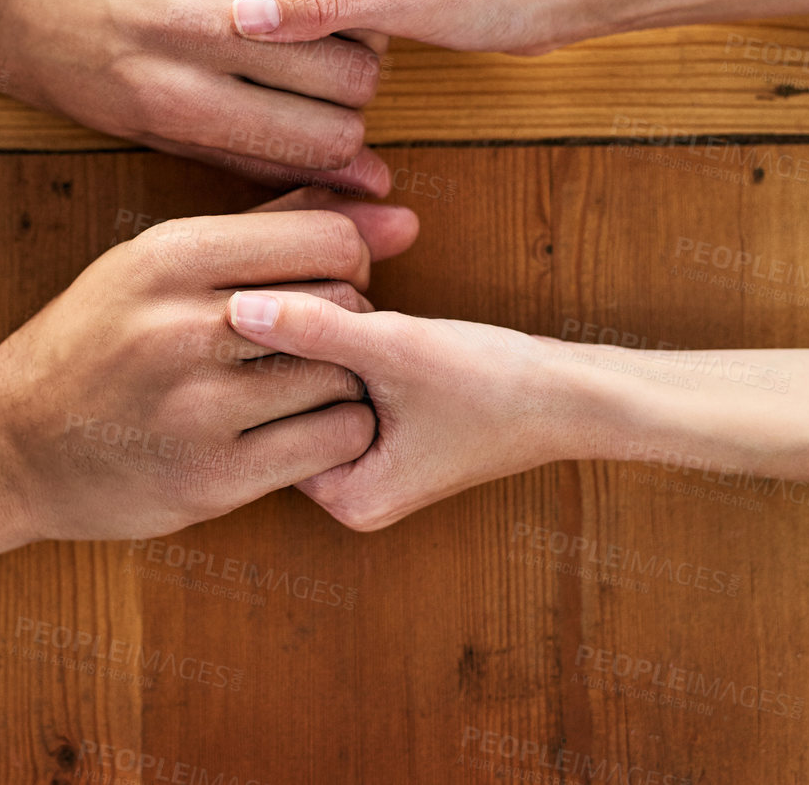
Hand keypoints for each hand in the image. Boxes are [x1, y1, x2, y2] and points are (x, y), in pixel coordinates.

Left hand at [0, 0, 393, 192]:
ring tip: (325, 22)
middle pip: (347, 76)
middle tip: (332, 78)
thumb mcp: (133, 124)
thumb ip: (247, 153)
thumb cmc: (53, 56)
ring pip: (341, 3)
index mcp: (171, 100)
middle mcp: (192, 30)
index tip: (333, 133)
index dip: (345, 146)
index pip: (321, 140)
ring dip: (352, 19)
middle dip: (355, 88)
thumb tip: (358, 184)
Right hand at [0, 188, 418, 541]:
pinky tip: (299, 429)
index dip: (350, 261)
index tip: (328, 283)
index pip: (328, 240)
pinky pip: (332, 444)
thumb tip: (390, 204)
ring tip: (304, 384)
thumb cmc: (90, 343)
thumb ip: (268, 228)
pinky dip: (335, 434)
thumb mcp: (154, 263)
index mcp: (170, 257)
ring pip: (343, 376)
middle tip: (317, 338)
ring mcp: (198, 406)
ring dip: (342, 381)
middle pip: (343, 305)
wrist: (7, 445)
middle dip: (348, 319)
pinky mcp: (213, 478)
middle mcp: (183, 325)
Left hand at [224, 296, 598, 529]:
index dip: (282, 357)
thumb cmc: (494, 382)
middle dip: (309, 354)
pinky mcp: (388, 433)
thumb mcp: (394, 348)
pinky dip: (353, 352)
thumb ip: (313, 329)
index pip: (270, 420)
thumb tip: (236, 308)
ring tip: (373, 325)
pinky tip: (380, 328)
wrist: (572, 391)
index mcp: (346, 499)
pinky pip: (344, 386)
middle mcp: (351, 493)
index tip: (311, 322)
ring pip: (316, 390)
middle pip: (289, 408)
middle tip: (350, 321)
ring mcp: (370, 464)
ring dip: (332, 347)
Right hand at [228, 0, 598, 56]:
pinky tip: (349, 62)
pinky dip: (340, 39)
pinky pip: (338, 11)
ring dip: (317, 35)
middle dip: (293, 22)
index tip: (269, 44)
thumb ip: (319, 7)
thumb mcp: (398, 2)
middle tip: (313, 57)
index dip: (266, 6)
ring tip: (332, 61)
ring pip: (310, 1)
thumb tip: (244, 18)